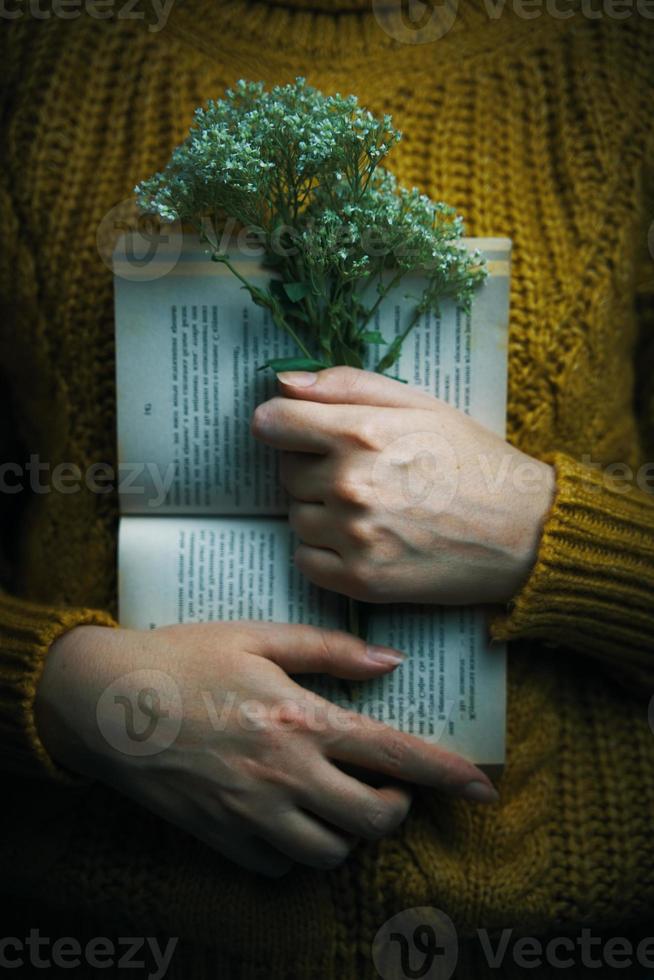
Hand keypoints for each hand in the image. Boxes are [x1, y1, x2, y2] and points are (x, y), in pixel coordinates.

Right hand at [34, 622, 498, 877]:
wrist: (107, 703)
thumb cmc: (184, 657)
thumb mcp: (258, 635)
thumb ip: (330, 649)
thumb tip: (390, 660)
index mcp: (300, 718)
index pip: (394, 753)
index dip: (447, 774)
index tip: (485, 789)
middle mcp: (284, 773)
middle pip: (374, 819)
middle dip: (396, 809)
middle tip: (384, 786)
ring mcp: (252, 813)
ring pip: (332, 853)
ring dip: (348, 831)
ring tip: (334, 800)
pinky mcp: (222, 838)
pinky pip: (280, 867)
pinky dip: (297, 850)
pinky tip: (287, 816)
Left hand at [252, 367, 554, 605]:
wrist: (524, 532)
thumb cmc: (472, 460)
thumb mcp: (419, 403)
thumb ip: (347, 385)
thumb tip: (284, 382)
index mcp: (361, 432)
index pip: (271, 422)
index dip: (282, 425)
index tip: (297, 432)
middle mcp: (350, 484)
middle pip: (286, 473)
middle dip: (313, 468)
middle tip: (362, 473)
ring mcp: (354, 536)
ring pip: (297, 517)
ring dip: (320, 511)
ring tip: (370, 508)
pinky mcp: (362, 580)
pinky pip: (305, 559)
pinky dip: (323, 551)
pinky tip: (362, 540)